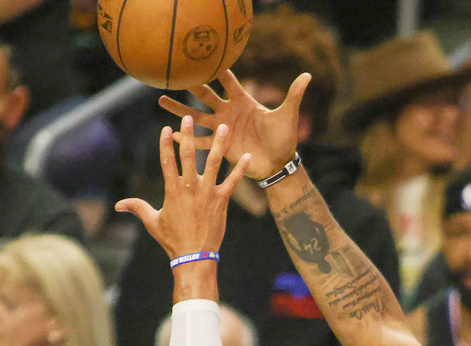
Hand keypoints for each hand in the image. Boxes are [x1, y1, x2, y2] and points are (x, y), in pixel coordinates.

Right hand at [114, 117, 249, 259]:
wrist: (193, 256)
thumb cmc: (172, 241)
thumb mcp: (152, 222)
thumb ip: (137, 208)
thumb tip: (118, 205)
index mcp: (172, 191)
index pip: (167, 161)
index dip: (166, 143)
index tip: (167, 128)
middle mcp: (189, 188)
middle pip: (189, 156)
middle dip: (188, 135)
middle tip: (189, 118)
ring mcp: (207, 194)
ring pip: (214, 163)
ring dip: (219, 144)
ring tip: (224, 128)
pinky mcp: (221, 201)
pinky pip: (232, 182)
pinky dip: (240, 169)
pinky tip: (247, 156)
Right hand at [158, 68, 310, 181]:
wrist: (278, 165)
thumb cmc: (284, 140)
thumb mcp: (288, 116)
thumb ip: (294, 95)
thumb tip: (308, 74)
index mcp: (243, 101)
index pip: (227, 80)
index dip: (216, 68)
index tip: (202, 55)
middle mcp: (229, 112)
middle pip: (205, 94)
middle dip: (190, 84)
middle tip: (174, 72)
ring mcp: (222, 129)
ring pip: (196, 116)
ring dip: (180, 110)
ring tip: (161, 99)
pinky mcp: (220, 146)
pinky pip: (201, 142)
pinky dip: (187, 139)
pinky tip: (171, 134)